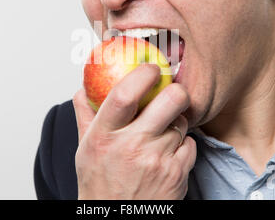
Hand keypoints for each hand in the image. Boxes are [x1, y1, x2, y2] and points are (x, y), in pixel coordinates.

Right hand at [73, 64, 196, 199]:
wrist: (115, 219)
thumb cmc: (100, 183)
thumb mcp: (84, 149)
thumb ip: (85, 115)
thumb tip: (83, 89)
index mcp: (104, 136)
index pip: (124, 94)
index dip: (143, 74)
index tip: (152, 69)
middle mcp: (131, 146)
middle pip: (170, 100)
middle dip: (176, 91)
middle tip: (172, 93)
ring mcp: (156, 161)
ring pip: (182, 122)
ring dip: (176, 123)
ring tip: (162, 134)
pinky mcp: (176, 174)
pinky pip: (191, 144)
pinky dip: (183, 145)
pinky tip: (168, 154)